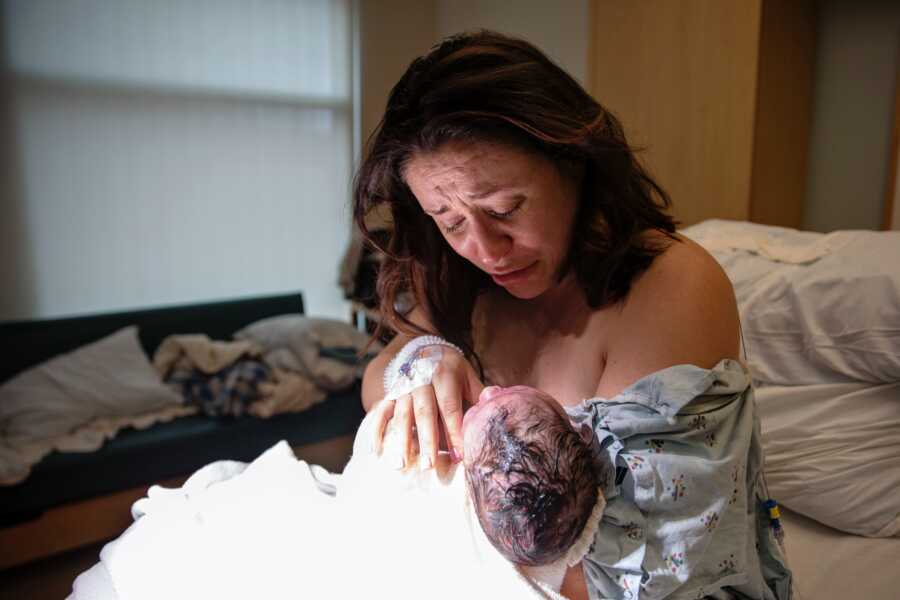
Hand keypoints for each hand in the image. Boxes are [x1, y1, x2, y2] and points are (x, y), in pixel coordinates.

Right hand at [369, 349, 482, 468]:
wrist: (425, 350)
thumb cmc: (452, 372)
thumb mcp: (468, 377)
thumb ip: (481, 393)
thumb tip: (496, 398)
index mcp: (444, 374)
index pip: (449, 406)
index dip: (454, 431)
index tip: (459, 455)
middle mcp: (420, 379)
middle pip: (423, 412)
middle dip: (426, 440)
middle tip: (429, 465)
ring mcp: (402, 387)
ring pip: (401, 414)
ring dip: (401, 440)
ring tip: (402, 464)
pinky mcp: (389, 394)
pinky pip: (380, 412)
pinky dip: (376, 431)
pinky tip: (377, 452)